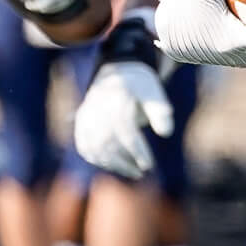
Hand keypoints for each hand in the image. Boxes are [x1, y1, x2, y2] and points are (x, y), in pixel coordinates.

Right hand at [74, 60, 173, 179]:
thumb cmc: (140, 88)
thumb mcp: (154, 93)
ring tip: (133, 172)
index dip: (136, 149)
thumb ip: (161, 112)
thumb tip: (165, 133)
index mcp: (117, 96)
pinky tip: (116, 166)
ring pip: (94, 147)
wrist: (117, 74)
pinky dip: (99, 160)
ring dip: (113, 165)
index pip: (124, 129)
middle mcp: (97, 105)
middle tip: (141, 171)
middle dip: (124, 161)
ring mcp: (86, 114)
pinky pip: (85, 147)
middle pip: (107, 141)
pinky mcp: (80, 123)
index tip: (148, 164)